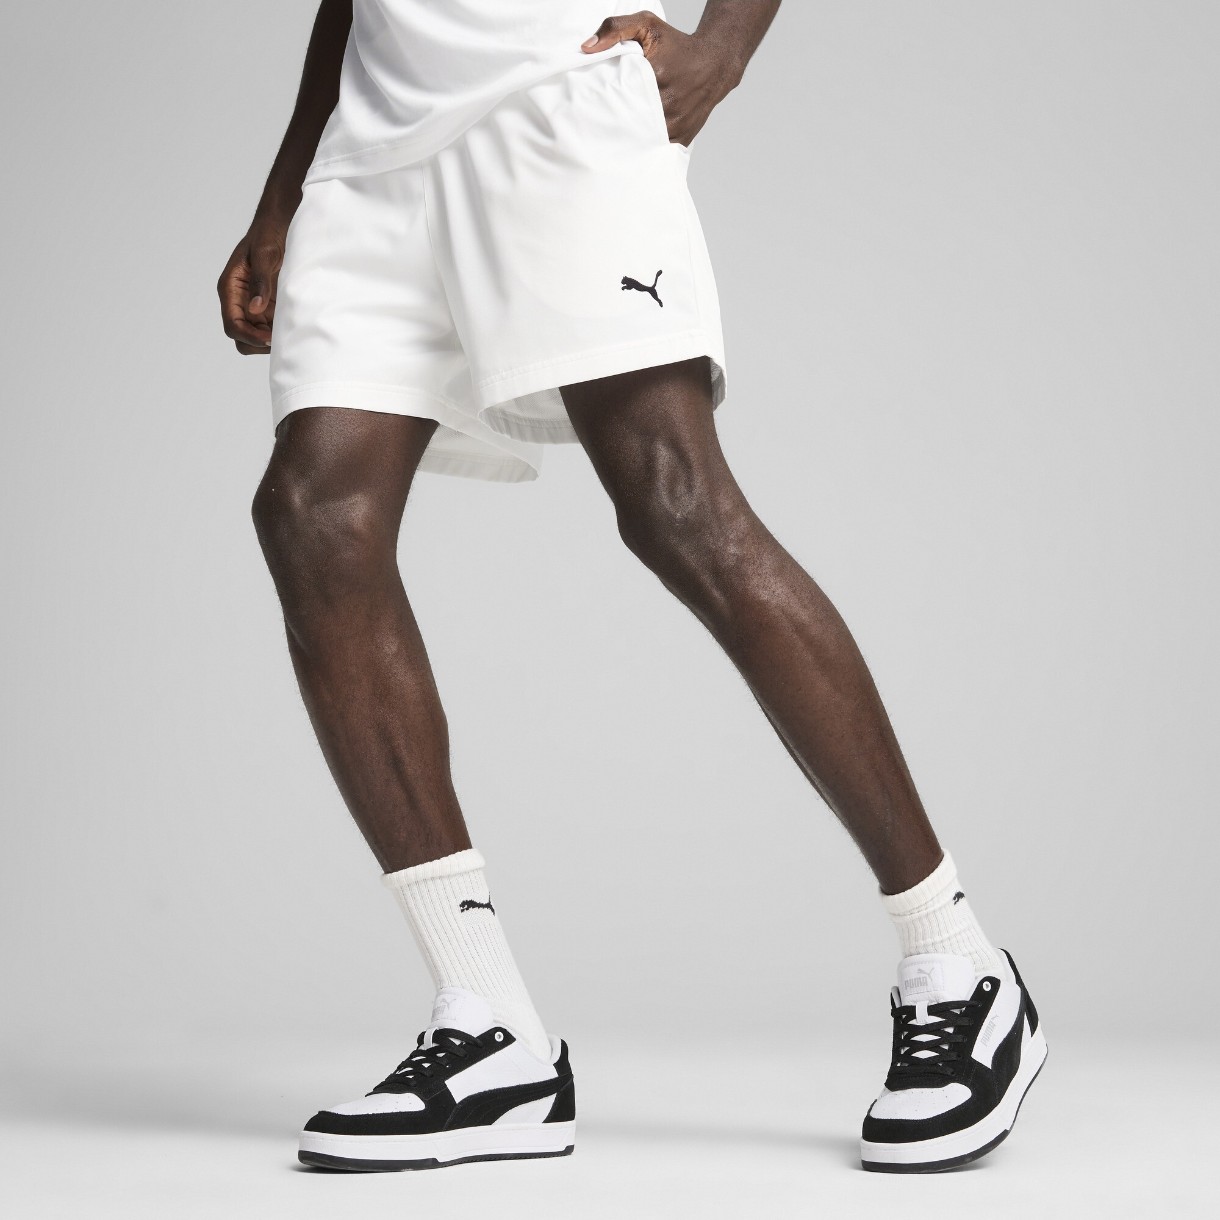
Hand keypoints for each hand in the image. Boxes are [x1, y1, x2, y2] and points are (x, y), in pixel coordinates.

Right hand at [217, 211, 288, 354]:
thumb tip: (255, 308)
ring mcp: (251, 305)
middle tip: (281, 339)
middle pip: (240, 337)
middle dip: (257, 342)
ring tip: (289, 334)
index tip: (269, 338)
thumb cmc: (267, 235)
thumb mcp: (264, 254)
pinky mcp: (266, 306)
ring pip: (254, 336)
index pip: (232, 325)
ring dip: (269, 340)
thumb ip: (260, 281)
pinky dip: (278, 332)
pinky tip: (293, 327)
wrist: (278, 227)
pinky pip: (268, 328)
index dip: (249, 336)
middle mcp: (238, 300)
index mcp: (230, 288)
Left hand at [582, 10, 741, 145]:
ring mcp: (677, 124)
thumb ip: (616, 28)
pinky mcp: (682, 138)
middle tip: (599, 126)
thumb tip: (587, 47)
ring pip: (644, 140)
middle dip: (616, 124)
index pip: (621, 96)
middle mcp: (669, 102)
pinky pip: (658, 149)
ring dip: (630, 140)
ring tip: (616, 137)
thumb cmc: (678, 45)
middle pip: (631, 122)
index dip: (606, 104)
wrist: (714, 64)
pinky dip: (647, 148)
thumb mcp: (648, 25)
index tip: (595, 107)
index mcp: (656, 75)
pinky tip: (635, 144)